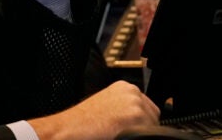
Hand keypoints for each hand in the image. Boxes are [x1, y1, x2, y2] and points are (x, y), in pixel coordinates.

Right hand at [28, 81, 160, 139]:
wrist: (68, 129)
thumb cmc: (82, 122)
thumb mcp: (106, 105)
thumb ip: (124, 107)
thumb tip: (140, 121)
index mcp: (125, 87)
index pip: (148, 108)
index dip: (140, 122)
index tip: (130, 128)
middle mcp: (133, 93)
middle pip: (153, 118)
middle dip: (142, 128)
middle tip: (122, 132)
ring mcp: (137, 105)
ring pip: (152, 128)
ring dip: (139, 135)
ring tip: (117, 135)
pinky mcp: (137, 118)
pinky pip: (149, 136)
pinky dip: (136, 139)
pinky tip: (119, 137)